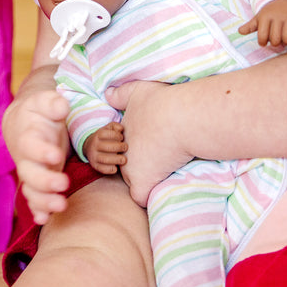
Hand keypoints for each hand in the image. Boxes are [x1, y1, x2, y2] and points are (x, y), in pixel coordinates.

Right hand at [3, 87, 71, 224]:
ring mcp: (31, 172)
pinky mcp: (37, 183)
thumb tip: (61, 106)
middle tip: (63, 184)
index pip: (31, 145)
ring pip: (31, 190)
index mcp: (28, 136)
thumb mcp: (44, 101)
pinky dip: (38, 210)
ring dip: (43, 200)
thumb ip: (52, 102)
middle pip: (29, 173)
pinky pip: (34, 200)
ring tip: (61, 205)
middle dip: (45, 181)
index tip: (56, 155)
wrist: (22, 124)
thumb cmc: (37, 112)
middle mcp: (27, 158)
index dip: (41, 152)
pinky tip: (45, 218)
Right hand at [84, 121, 126, 174]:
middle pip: (107, 147)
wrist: (90, 147)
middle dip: (119, 147)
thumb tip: (121, 128)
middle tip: (125, 147)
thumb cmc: (104, 137)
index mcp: (97, 135)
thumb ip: (115, 126)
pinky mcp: (95, 166)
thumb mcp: (107, 129)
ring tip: (124, 159)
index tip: (121, 138)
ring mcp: (94, 156)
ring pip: (105, 159)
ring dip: (117, 159)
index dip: (117, 135)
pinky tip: (116, 167)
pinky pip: (103, 169)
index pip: (106, 134)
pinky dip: (111, 169)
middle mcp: (94, 145)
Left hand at [106, 80, 191, 206]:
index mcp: (123, 134)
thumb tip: (107, 94)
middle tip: (160, 156)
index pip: (126, 147)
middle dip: (139, 165)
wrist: (179, 117)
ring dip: (146, 179)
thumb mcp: (136, 90)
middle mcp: (123, 150)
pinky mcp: (143, 181)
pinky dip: (146, 195)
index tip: (155, 142)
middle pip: (127, 164)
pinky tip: (158, 185)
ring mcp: (130, 167)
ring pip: (134, 180)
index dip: (140, 147)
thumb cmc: (162, 102)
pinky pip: (139, 197)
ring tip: (165, 168)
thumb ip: (120, 94)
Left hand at [238, 0, 286, 45]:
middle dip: (274, 43)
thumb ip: (250, 26)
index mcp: (265, 16)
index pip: (262, 37)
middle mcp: (278, 17)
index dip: (262, 42)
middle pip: (275, 40)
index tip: (263, 42)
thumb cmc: (271, 12)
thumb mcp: (260, 17)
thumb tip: (240, 31)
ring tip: (284, 37)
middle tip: (275, 39)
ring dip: (285, 42)